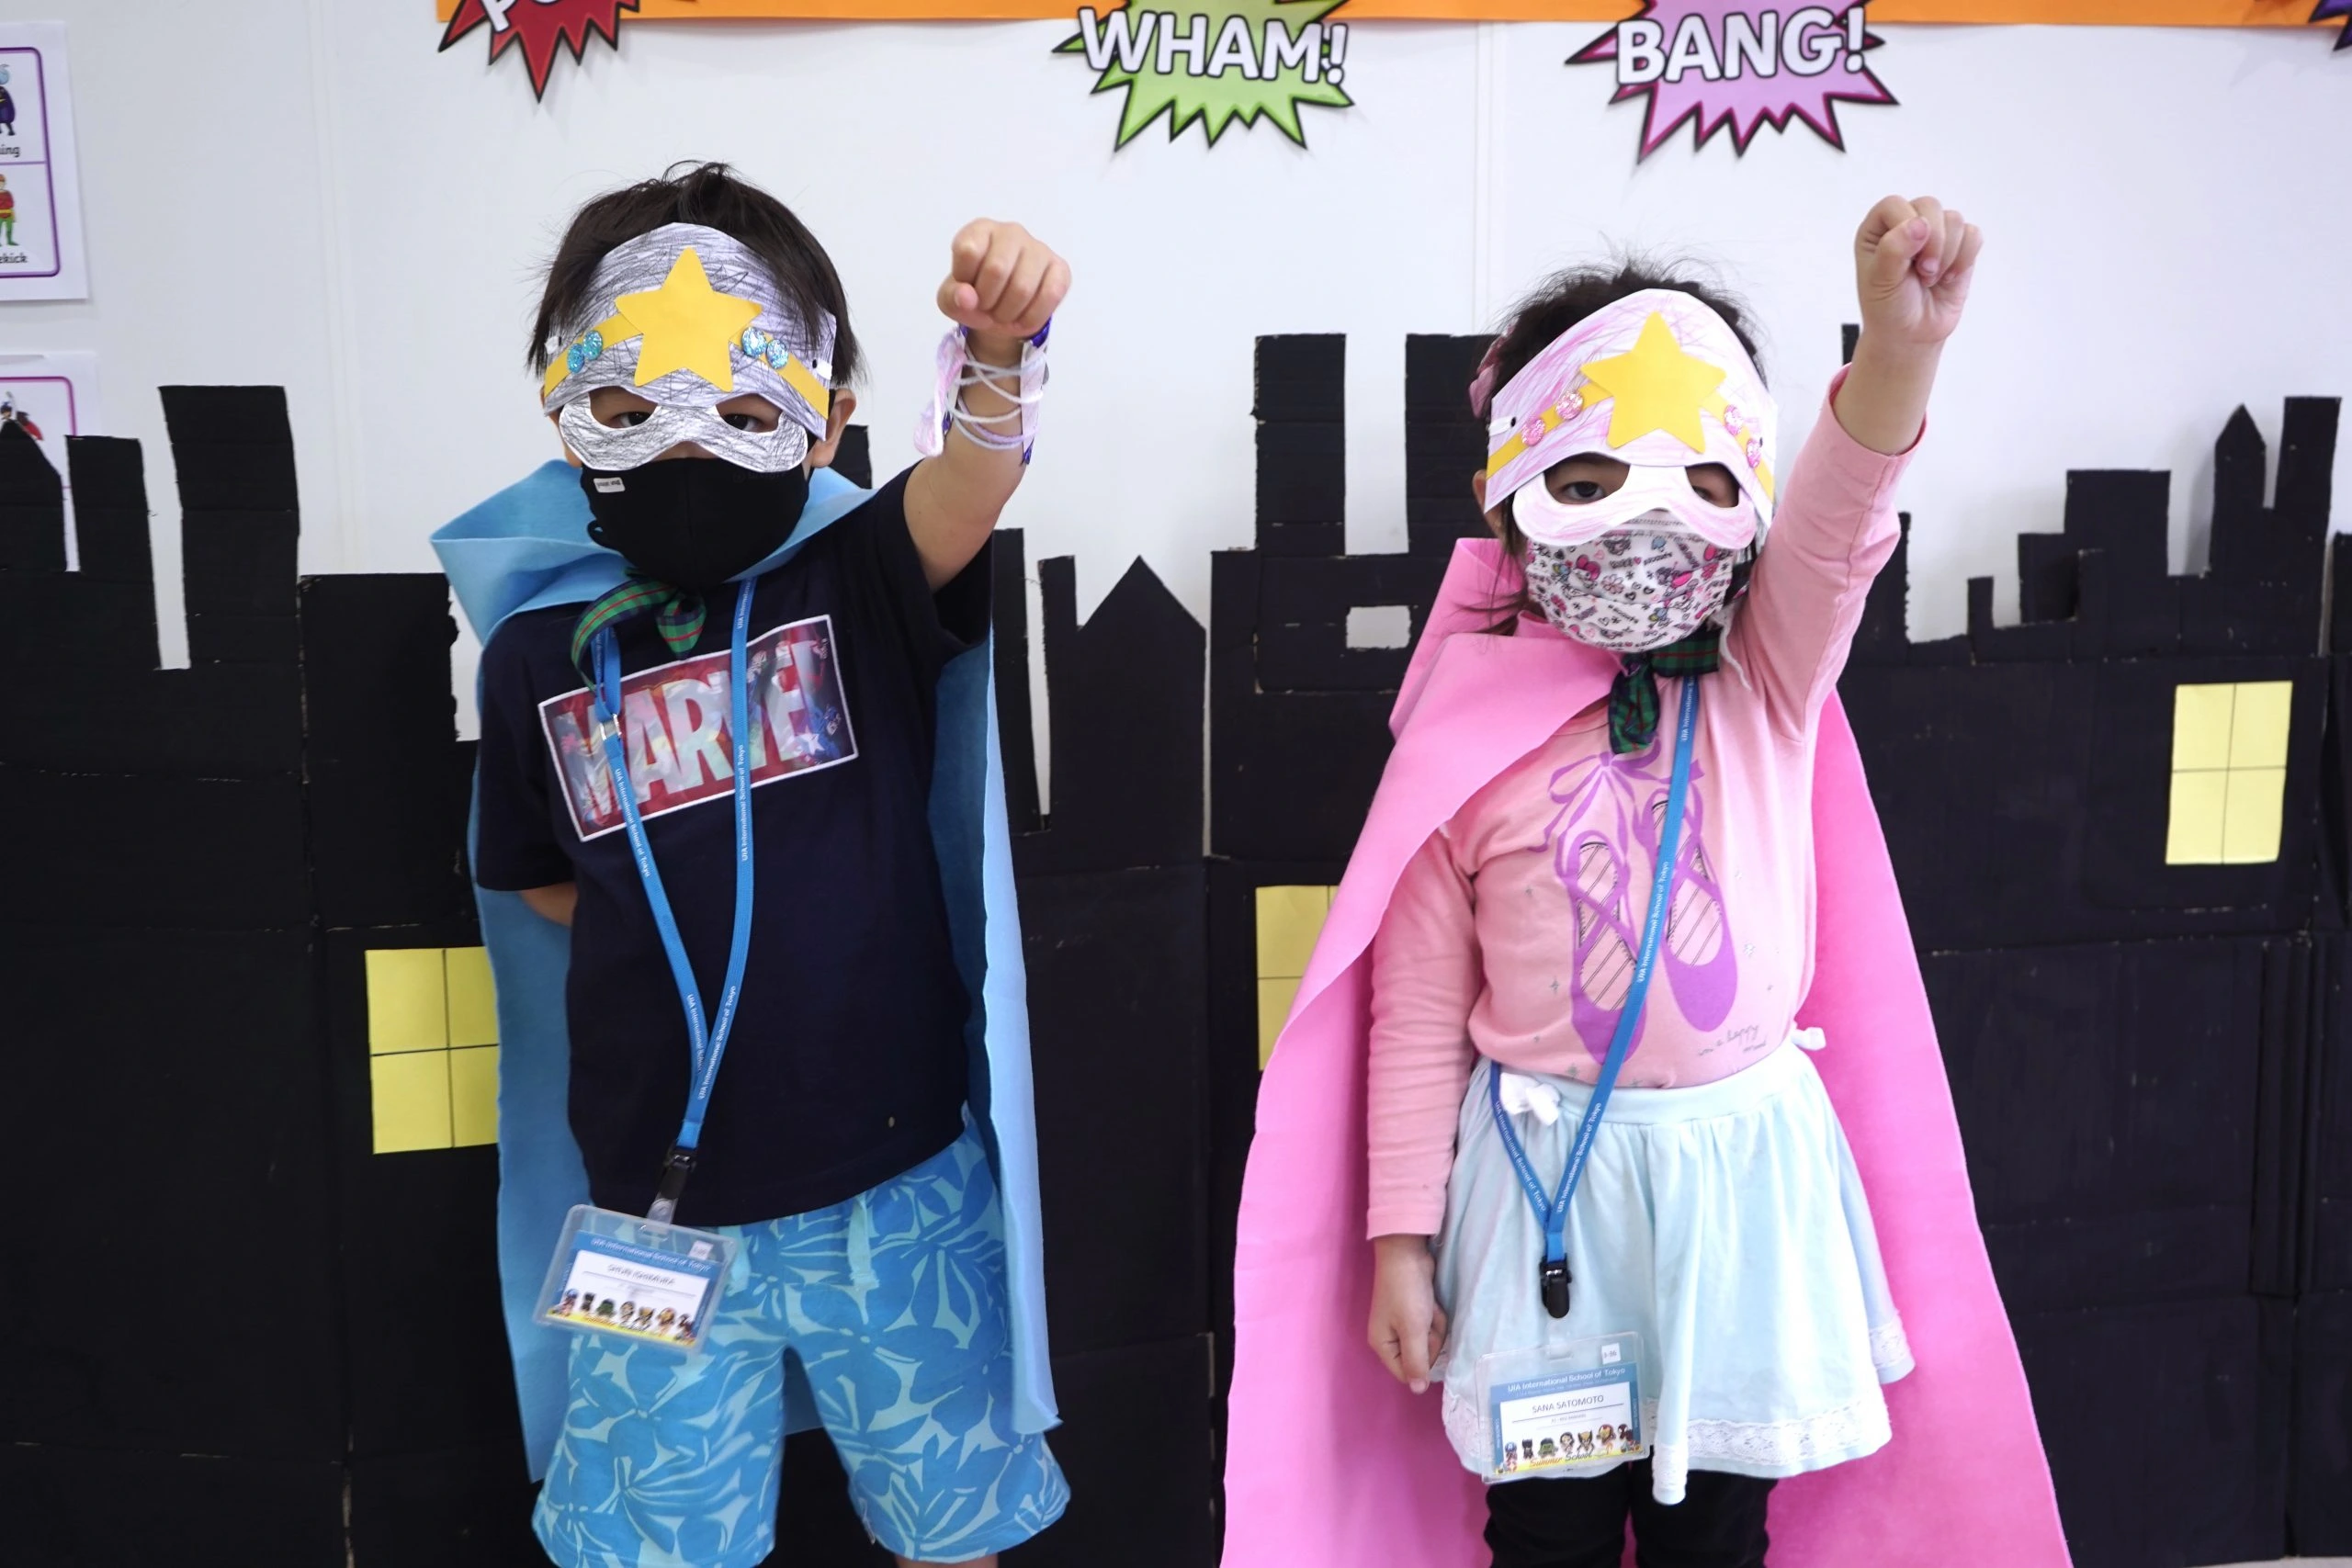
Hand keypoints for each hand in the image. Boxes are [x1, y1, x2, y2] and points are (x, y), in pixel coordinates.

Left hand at [936, 219, 1070, 360]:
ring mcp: (1038, 248)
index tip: (968, 289)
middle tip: (987, 308)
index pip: (968, 251)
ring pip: (1023, 287)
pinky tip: (1023, 318)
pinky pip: (1050, 296)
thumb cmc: (975, 296)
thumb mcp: (952, 299)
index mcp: (980, 230)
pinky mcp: (1060, 268)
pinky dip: (1032, 317)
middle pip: (997, 269)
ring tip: (1003, 314)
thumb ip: (952, 297)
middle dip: (988, 301)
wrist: (1002, 311)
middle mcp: (1010, 232)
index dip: (965, 280)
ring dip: (1008, 313)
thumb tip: (967, 297)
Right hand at [1368, 1234, 1448, 1394]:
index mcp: (1382, 1345)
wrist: (1406, 1254)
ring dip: (1434, 1326)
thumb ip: (1416, 1361)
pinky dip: (1434, 1316)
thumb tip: (1417, 1391)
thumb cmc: (1407, 1293)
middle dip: (1430, 1340)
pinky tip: (1431, 1303)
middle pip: (1419, 1357)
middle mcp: (1389, 1338)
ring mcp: (1401, 1325)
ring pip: (1427, 1341)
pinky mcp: (1412, 1313)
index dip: (1423, 1363)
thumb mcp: (1413, 1329)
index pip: (1406, 1373)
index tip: (1428, 1343)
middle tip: (1427, 1320)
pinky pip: (1429, 1326)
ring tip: (1429, 1307)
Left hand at [1853, 194, 1982, 351]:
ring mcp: (1935, 233)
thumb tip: (1920, 223)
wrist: (1911, 334)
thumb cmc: (1888, 308)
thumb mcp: (1881, 282)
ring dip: (1947, 254)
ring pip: (1955, 219)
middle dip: (1933, 243)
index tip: (1909, 259)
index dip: (1907, 227)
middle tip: (1924, 273)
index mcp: (1878, 229)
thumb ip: (1894, 249)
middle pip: (1930, 206)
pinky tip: (1949, 277)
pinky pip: (1973, 235)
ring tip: (1931, 278)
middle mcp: (1905, 224)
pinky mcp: (1959, 246)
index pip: (1895, 205)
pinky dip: (1965, 258)